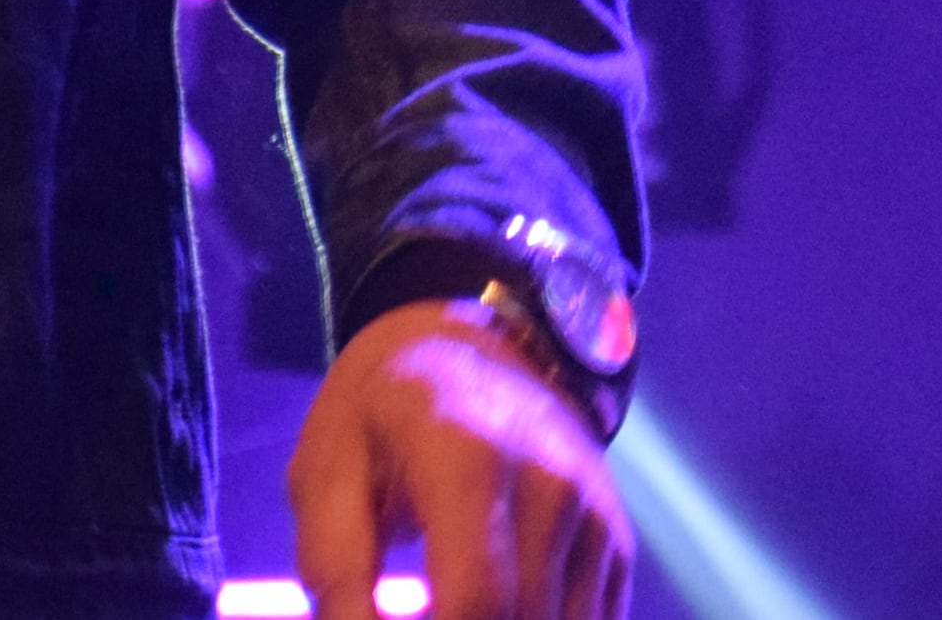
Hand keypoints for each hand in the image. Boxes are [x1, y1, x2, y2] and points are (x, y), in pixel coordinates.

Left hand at [289, 300, 633, 619]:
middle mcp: (551, 482)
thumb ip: (338, 567)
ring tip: (446, 603)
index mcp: (469, 459)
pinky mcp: (615, 537)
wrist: (473, 348)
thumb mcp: (326, 472)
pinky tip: (489, 610)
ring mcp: (593, 510)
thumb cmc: (381, 417)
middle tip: (418, 606)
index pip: (474, 600)